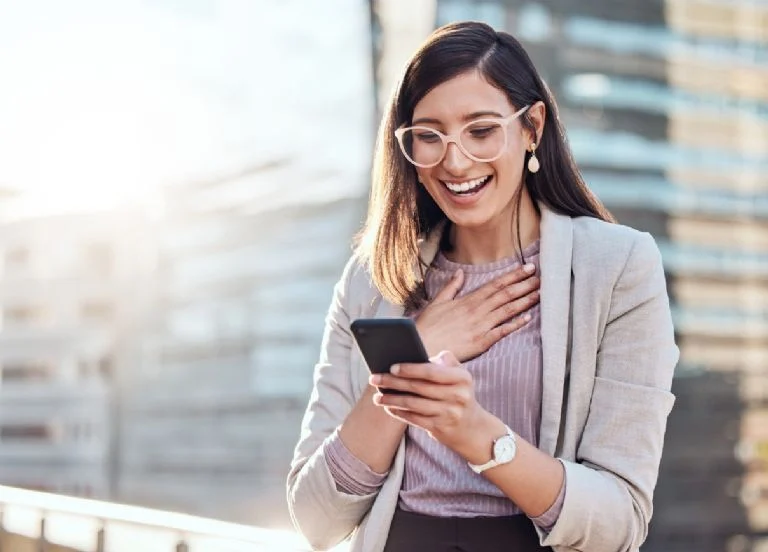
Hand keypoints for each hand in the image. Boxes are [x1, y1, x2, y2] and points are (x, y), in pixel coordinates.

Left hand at [370, 351, 489, 453]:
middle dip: (393, 383)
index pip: (431, 371)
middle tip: (374, 378)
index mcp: (462, 378)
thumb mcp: (460, 375)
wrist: (472, 428)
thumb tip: (418, 356)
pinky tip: (388, 407)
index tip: (392, 367)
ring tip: (377, 397)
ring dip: (392, 400)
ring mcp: (449, 413)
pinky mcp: (440, 428)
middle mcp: (458, 396)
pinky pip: (414, 419)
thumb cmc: (459, 394)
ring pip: (413, 404)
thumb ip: (445, 361)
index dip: (410, 369)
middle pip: (418, 387)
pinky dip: (399, 413)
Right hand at [415, 263, 538, 360]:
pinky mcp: (481, 342)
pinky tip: (528, 318)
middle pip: (505, 295)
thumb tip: (460, 273)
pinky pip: (502, 331)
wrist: (420, 346)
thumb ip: (451, 287)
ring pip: (507, 310)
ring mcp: (480, 326)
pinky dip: (515, 324)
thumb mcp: (437, 302)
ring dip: (524, 301)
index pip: (495, 284)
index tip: (527, 268)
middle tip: (541, 277)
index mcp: (468, 300)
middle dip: (524, 285)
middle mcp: (477, 310)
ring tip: (540, 293)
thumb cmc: (427, 326)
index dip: (513, 276)